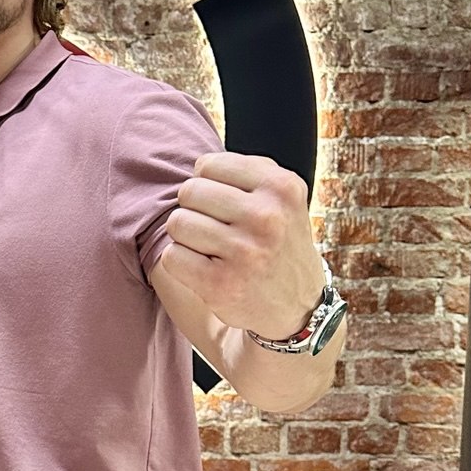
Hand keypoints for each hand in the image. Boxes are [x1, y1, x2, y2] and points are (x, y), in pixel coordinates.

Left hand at [160, 152, 324, 337]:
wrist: (299, 305)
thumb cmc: (277, 240)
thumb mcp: (281, 197)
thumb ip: (244, 171)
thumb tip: (196, 164)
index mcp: (281, 187)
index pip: (207, 164)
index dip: (207, 184)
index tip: (225, 204)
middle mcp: (267, 217)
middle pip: (189, 191)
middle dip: (194, 209)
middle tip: (216, 229)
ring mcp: (244, 252)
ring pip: (177, 222)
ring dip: (186, 236)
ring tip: (211, 248)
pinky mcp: (221, 284)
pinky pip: (171, 255)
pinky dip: (181, 262)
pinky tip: (205, 269)